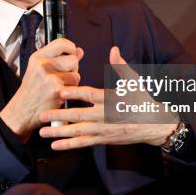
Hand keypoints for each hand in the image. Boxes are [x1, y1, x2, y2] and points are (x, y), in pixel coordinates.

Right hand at [0, 38, 83, 140]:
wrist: (21, 111)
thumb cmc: (31, 92)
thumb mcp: (40, 70)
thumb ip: (60, 58)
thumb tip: (79, 51)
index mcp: (38, 57)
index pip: (62, 43)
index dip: (71, 48)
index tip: (71, 54)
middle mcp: (42, 64)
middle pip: (73, 59)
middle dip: (72, 69)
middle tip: (62, 77)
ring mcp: (49, 77)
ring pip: (76, 74)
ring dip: (72, 82)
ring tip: (59, 86)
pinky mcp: (56, 89)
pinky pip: (74, 85)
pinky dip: (70, 91)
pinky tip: (59, 94)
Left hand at [38, 46, 178, 149]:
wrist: (153, 124)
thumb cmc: (141, 100)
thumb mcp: (134, 81)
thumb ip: (121, 66)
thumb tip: (114, 49)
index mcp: (111, 99)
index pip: (90, 95)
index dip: (75, 93)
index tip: (61, 91)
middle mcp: (105, 116)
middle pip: (79, 116)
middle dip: (59, 115)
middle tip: (42, 114)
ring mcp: (103, 129)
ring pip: (78, 132)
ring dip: (59, 132)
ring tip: (43, 132)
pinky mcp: (102, 139)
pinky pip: (83, 143)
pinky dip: (69, 145)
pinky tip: (55, 145)